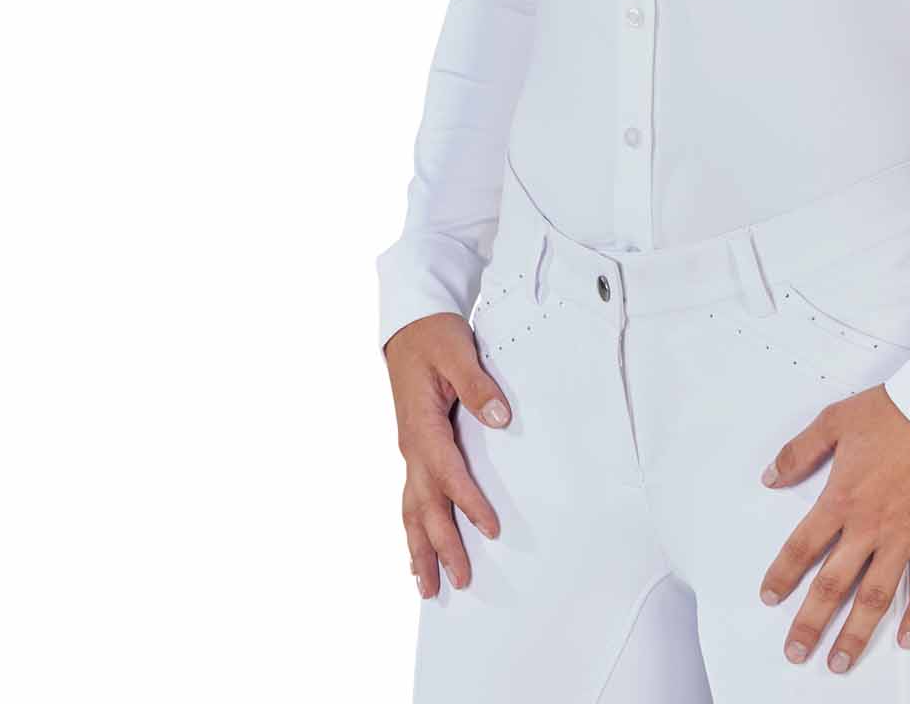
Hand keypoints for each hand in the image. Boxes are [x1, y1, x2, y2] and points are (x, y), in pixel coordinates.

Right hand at [384, 313, 511, 596]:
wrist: (410, 323)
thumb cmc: (434, 336)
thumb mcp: (458, 352)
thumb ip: (477, 385)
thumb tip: (499, 417)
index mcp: (423, 426)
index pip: (446, 473)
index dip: (467, 503)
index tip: (489, 529)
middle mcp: (412, 445)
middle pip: (424, 506)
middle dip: (440, 546)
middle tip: (460, 582)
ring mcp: (410, 450)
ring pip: (411, 509)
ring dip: (419, 548)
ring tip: (427, 586)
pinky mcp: (413, 448)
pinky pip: (410, 496)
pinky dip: (412, 528)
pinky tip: (414, 551)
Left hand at [757, 383, 909, 670]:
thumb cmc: (897, 412)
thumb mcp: (835, 420)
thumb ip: (799, 452)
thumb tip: (771, 476)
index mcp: (842, 498)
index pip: (803, 546)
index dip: (783, 575)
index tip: (770, 596)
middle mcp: (870, 526)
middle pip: (833, 584)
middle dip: (811, 622)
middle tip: (795, 651)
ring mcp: (905, 538)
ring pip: (876, 597)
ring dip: (856, 633)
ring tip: (840, 660)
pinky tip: (906, 637)